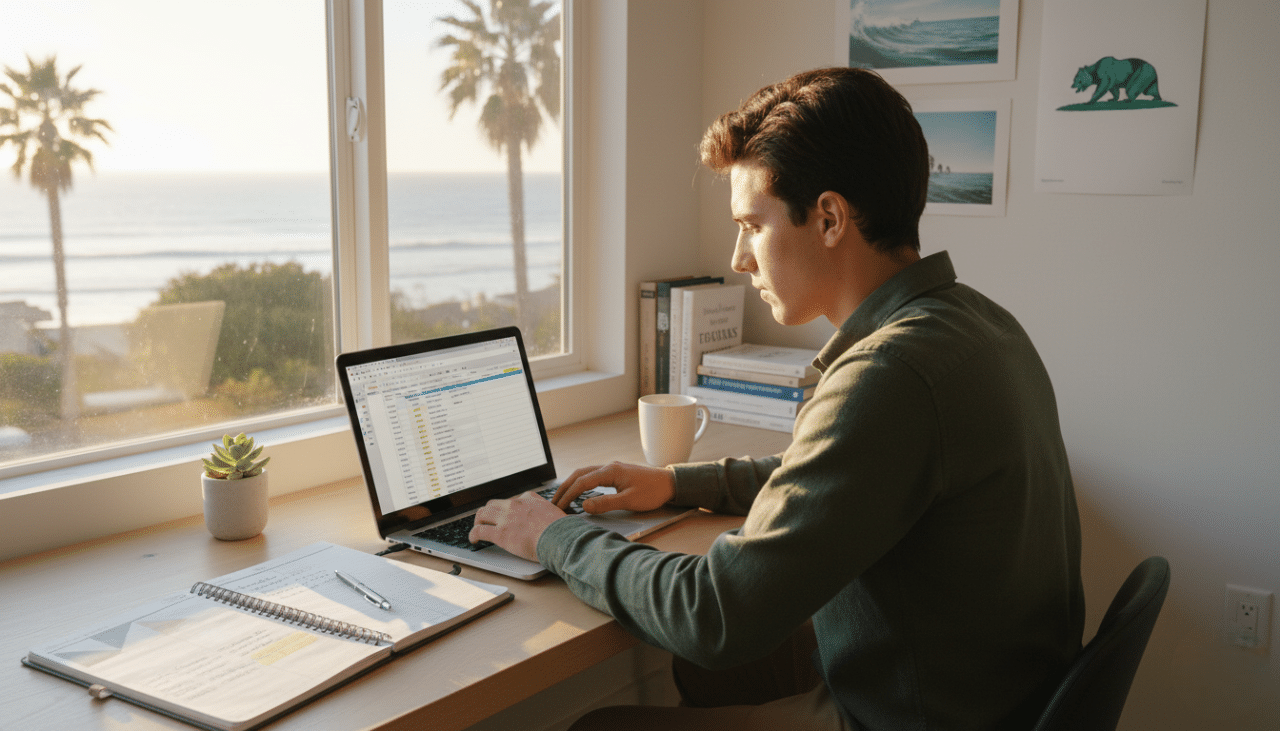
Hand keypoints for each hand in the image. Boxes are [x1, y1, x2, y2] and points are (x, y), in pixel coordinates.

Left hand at [469, 491, 565, 561]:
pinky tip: (473, 540)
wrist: (560, 538)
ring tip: (477, 528)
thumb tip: (550, 519)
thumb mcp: (555, 512)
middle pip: (493, 504)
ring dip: (478, 521)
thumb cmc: (562, 530)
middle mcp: (515, 505)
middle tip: (487, 521)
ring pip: (482, 514)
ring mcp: (506, 518)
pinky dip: (473, 534)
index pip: (512, 500)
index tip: (505, 515)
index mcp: (529, 499)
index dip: (505, 509)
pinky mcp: (500, 533)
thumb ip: (547, 512)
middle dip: (488, 513)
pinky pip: (479, 530)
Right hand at [552, 461, 675, 514]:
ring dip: (572, 485)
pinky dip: (581, 483)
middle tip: (553, 503)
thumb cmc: (652, 492)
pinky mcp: (616, 473)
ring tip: (562, 498)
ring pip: (585, 474)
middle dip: (564, 488)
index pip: (582, 482)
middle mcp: (609, 467)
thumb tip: (584, 506)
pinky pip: (593, 476)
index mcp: (610, 471)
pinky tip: (579, 492)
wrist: (670, 483)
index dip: (568, 495)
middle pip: (579, 474)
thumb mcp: (629, 501)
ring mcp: (612, 469)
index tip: (559, 507)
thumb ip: (606, 503)